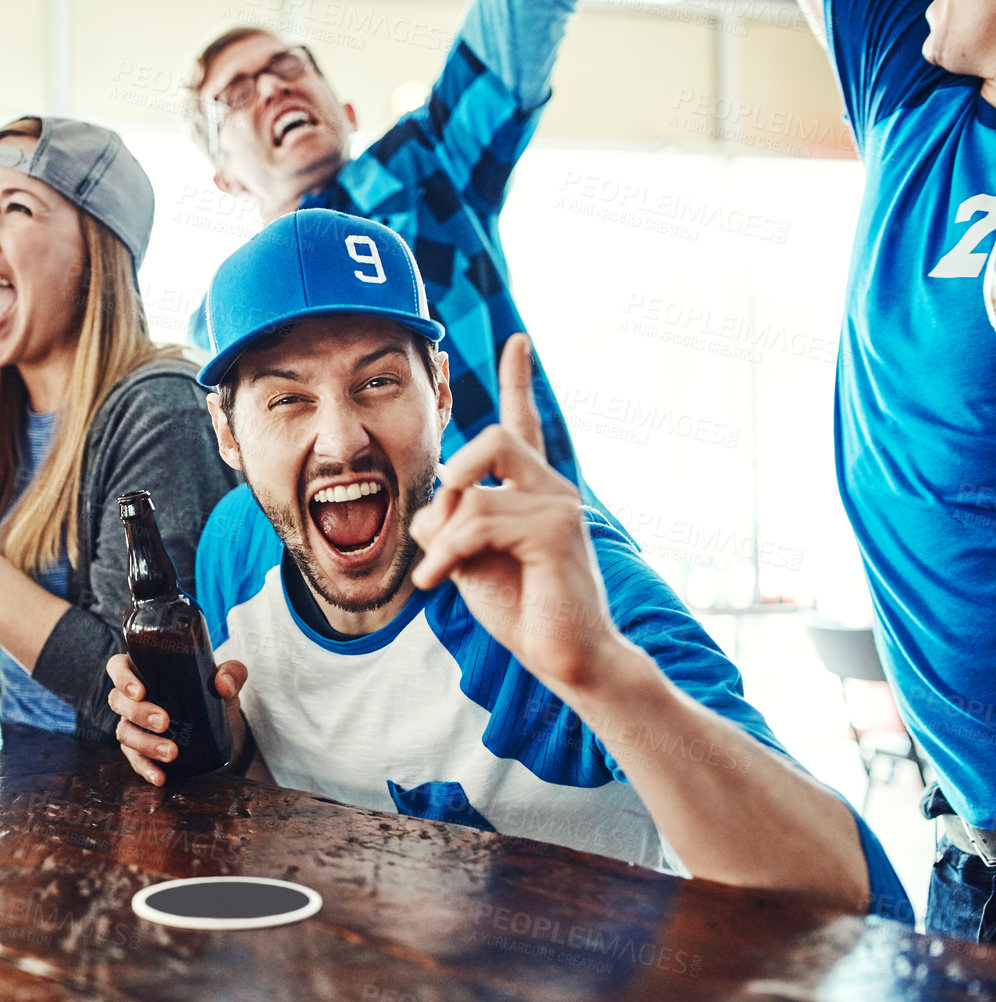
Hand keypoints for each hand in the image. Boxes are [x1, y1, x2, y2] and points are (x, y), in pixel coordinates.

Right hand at [107, 652, 247, 786]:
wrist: (220, 724)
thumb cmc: (212, 691)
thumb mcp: (226, 678)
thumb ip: (231, 673)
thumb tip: (223, 686)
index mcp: (143, 670)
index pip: (118, 668)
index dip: (122, 679)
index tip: (140, 691)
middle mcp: (132, 697)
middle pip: (118, 702)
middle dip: (138, 713)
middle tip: (164, 722)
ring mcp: (133, 724)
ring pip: (124, 733)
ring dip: (145, 744)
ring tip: (171, 752)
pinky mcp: (140, 749)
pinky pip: (135, 760)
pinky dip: (146, 769)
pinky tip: (160, 777)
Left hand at [409, 334, 619, 691]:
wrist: (571, 660)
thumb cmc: (526, 613)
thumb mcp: (472, 561)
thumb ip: (453, 525)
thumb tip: (430, 507)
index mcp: (536, 491)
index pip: (525, 424)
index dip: (519, 380)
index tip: (518, 341)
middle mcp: (553, 489)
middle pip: (495, 435)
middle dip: (454, 469)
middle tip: (437, 527)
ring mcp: (559, 506)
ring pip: (473, 493)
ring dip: (439, 540)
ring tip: (432, 577)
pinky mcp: (555, 532)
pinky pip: (477, 523)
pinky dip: (445, 554)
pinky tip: (436, 583)